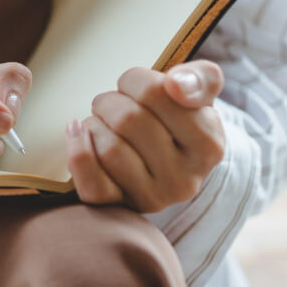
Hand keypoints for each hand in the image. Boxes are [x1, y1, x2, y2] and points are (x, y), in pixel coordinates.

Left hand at [64, 60, 225, 212]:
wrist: (169, 161)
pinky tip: (78, 132)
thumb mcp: (199, 94)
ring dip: (94, 124)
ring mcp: (154, 198)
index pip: (155, 92)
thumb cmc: (179, 118)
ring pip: (108, 148)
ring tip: (103, 121)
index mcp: (209, 144)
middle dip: (111, 101)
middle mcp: (185, 179)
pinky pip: (92, 184)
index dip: (135, 79)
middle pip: (127, 119)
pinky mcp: (122, 208)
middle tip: (114, 102)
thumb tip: (175, 84)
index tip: (136, 84)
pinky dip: (78, 152)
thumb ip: (199, 78)